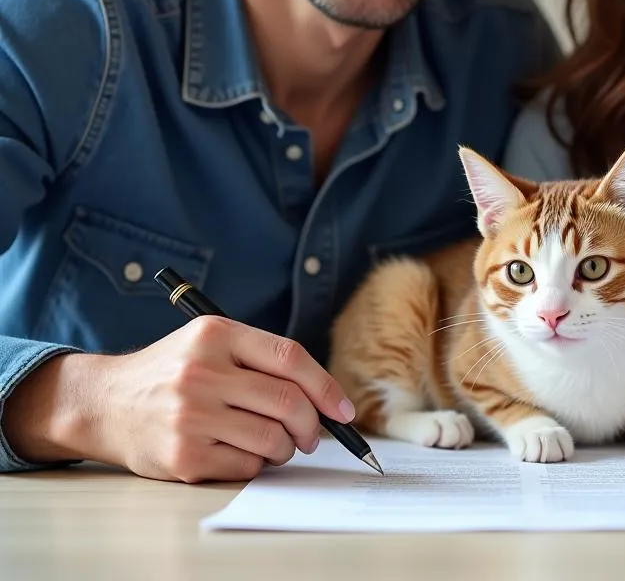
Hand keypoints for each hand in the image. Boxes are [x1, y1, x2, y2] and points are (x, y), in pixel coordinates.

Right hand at [3, 317, 354, 482]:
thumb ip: (261, 359)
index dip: (326, 386)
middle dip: (313, 425)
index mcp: (217, 333)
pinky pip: (246, 464)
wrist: (105, 402)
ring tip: (277, 444)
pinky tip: (244, 452)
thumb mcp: (211, 342)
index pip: (290, 358)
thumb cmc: (173, 371)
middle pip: (287, 401)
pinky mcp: (183, 455)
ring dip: (286, 447)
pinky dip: (258, 463)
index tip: (345, 410)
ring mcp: (191, 415)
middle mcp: (203, 371)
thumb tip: (324, 397)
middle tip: (313, 436)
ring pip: (272, 438)